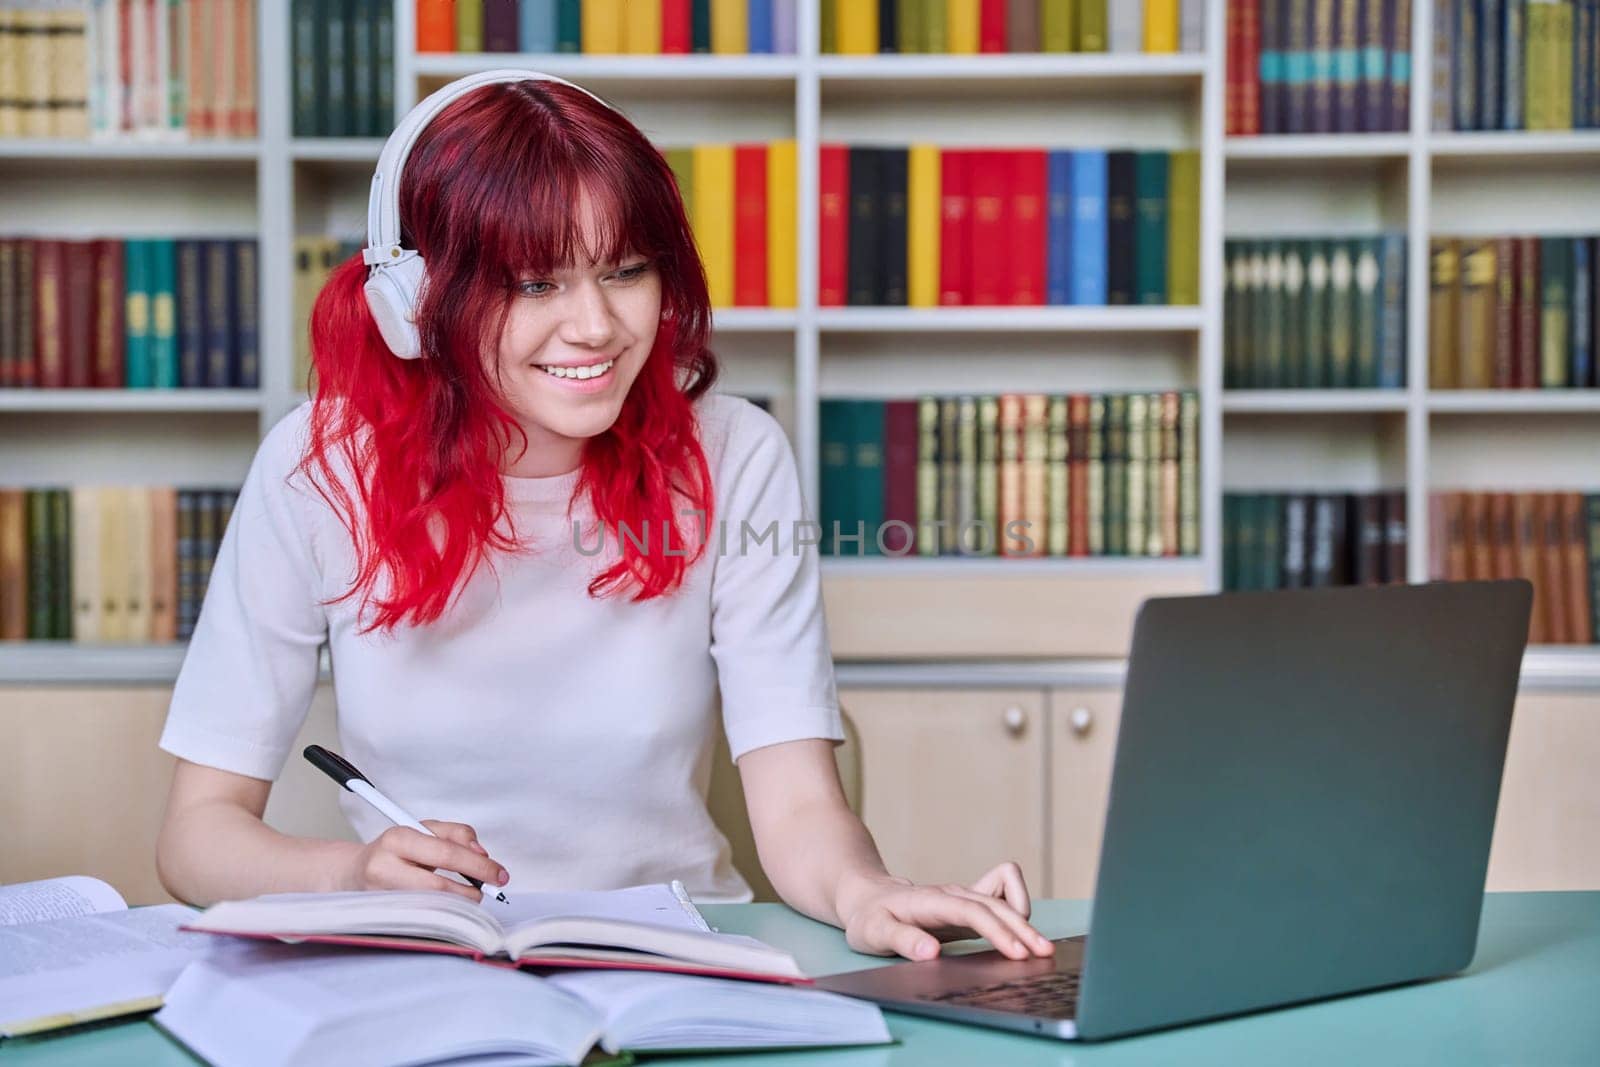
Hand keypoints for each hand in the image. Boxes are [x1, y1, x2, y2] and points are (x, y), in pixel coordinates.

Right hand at [336, 820, 508, 900]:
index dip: (478, 866)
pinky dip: (444, 914)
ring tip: (470, 896)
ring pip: (433, 907)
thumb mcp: (423, 829)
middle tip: (491, 890)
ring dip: (460, 904)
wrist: (352, 873)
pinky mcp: (383, 917)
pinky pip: (423, 918)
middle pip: (440, 886)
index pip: (446, 853)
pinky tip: (452, 908)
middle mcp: (385, 868)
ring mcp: (381, 896)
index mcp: (397, 839)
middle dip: (472, 891)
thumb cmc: (396, 850)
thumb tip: (481, 854)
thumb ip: (456, 834)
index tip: (500, 874)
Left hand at [835, 862, 1055, 962]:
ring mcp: (963, 897)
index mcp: (931, 901)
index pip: (972, 911)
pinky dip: (1016, 908)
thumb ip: (902, 940)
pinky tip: (1019, 931)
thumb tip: (930, 952)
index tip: (1017, 952)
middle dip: (1022, 929)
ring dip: (1024, 922)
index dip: (997, 930)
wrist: (867, 897)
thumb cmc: (869, 917)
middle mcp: (952, 894)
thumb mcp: (874, 932)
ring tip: (1039, 947)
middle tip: (1043, 954)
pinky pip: (1002, 894)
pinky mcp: (968, 904)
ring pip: (1003, 902)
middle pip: (996, 905)